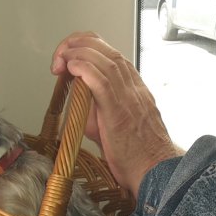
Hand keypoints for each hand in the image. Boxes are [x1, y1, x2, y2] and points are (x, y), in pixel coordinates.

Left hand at [51, 32, 182, 196]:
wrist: (155, 171)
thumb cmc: (137, 152)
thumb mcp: (113, 121)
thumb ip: (95, 104)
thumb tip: (77, 95)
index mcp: (133, 87)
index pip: (111, 53)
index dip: (87, 46)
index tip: (69, 54)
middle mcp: (133, 87)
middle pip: (107, 50)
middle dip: (79, 44)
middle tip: (60, 54)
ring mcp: (129, 98)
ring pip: (105, 60)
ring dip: (78, 53)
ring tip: (62, 57)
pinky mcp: (120, 112)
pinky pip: (102, 82)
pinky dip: (85, 69)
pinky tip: (72, 67)